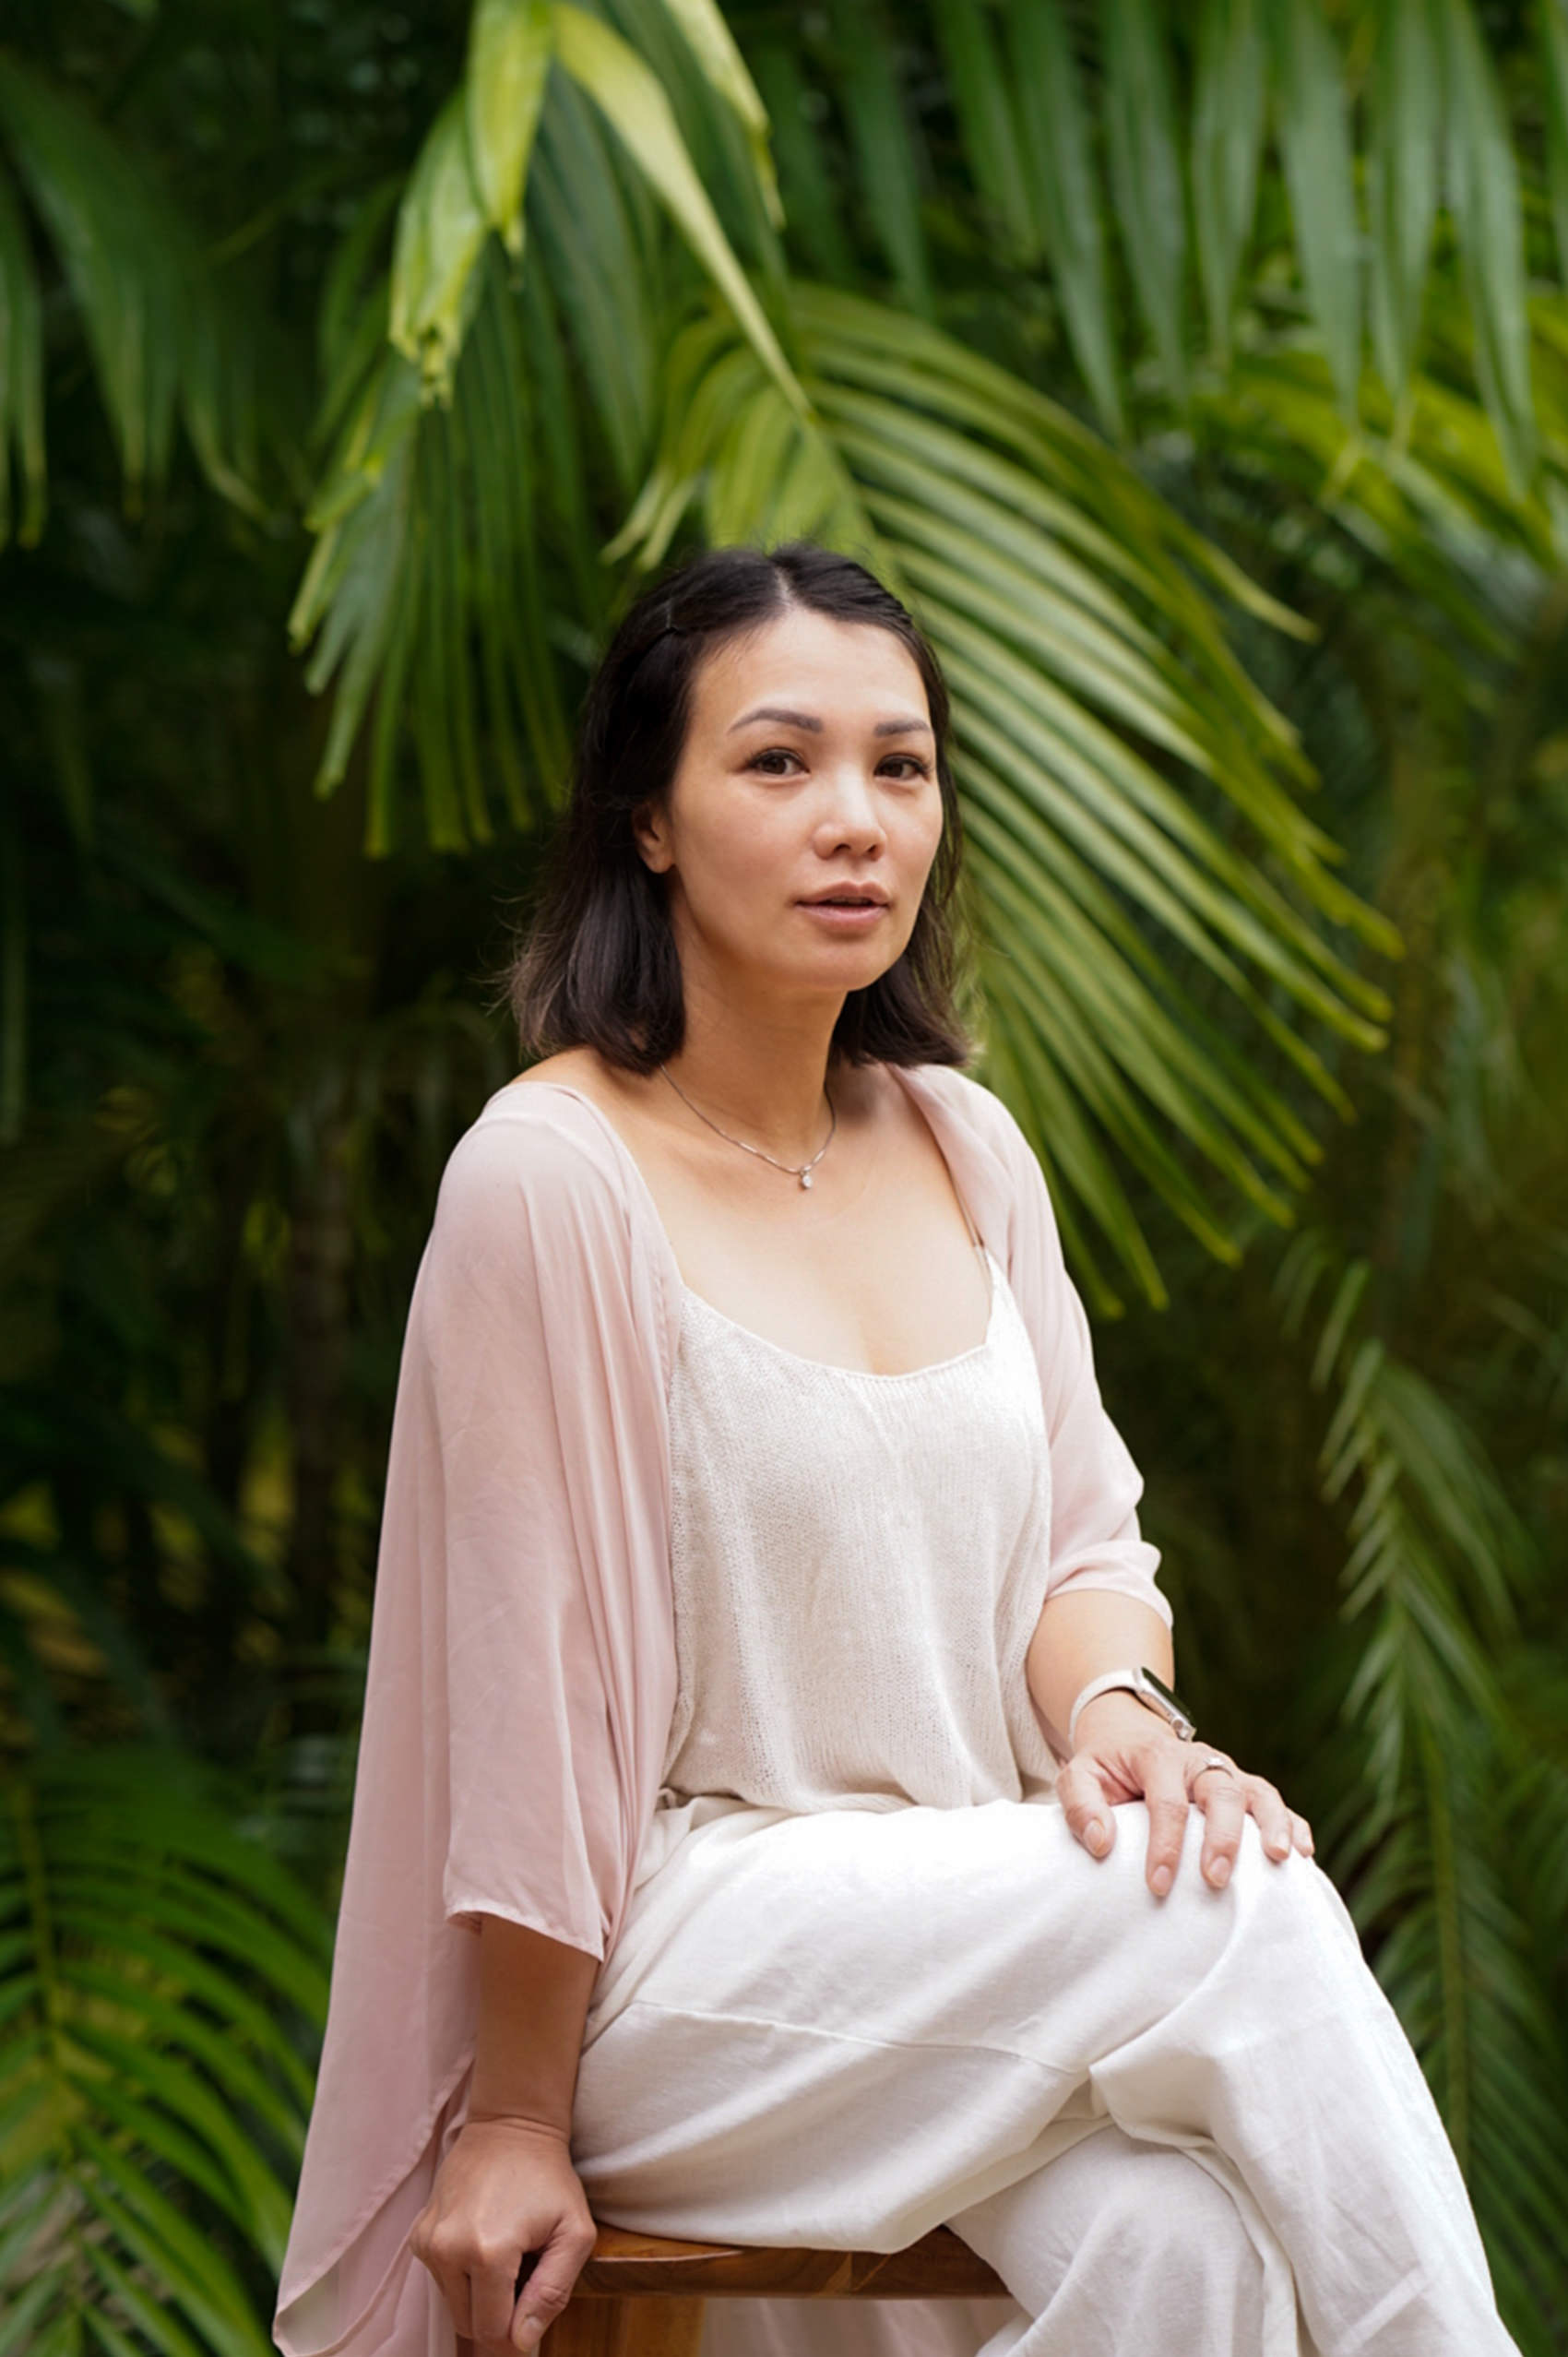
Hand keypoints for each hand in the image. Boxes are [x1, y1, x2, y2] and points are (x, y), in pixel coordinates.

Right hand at [409, 2114, 595, 2352]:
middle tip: (524, 2271)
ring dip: (481, 2293)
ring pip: (454, 2304)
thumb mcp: (574, 2233)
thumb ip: (552, 2294)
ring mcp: (428, 2241)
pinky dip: (464, 2273)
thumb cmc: (549, 2178)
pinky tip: (485, 2239)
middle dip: (498, 2311)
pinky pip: (442, 2279)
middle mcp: (447, 2250)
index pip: (492, 2330)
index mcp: (488, 2252)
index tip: (534, 2303)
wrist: (510, 2126)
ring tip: (507, 2252)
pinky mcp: (419, 2235)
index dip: (517, 2330)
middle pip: (469, 2323)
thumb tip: (520, 2341)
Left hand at [1057, 1692, 1314, 1899]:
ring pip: (1259, 1791)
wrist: (1129, 1736)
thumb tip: (1102, 1845)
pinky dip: (1293, 1824)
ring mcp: (1226, 1772)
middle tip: (1216, 1879)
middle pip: (1220, 1791)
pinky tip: (1303, 1854)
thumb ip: (1081, 1806)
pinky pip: (1275, 1803)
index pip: (1167, 1801)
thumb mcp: (1078, 1777)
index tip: (1158, 1885)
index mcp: (1157, 1756)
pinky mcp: (1243, 1786)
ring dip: (1272, 1824)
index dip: (1165, 1844)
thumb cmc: (1106, 1768)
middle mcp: (1198, 1760)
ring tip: (1280, 1859)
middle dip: (1222, 1837)